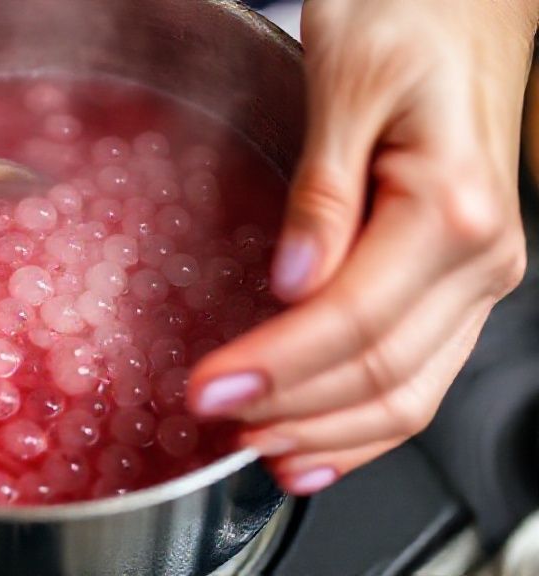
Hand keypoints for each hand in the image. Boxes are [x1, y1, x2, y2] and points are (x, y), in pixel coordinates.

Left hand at [186, 0, 535, 493]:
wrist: (461, 1)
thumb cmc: (407, 20)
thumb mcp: (346, 85)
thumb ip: (322, 191)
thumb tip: (293, 282)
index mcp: (451, 207)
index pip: (352, 319)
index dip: (276, 364)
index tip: (208, 389)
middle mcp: (479, 257)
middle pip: (381, 370)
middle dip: (292, 408)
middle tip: (215, 422)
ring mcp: (476, 278)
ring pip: (410, 390)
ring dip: (329, 432)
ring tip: (260, 452)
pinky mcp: (457, 284)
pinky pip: (420, 371)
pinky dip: (366, 420)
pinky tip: (320, 443)